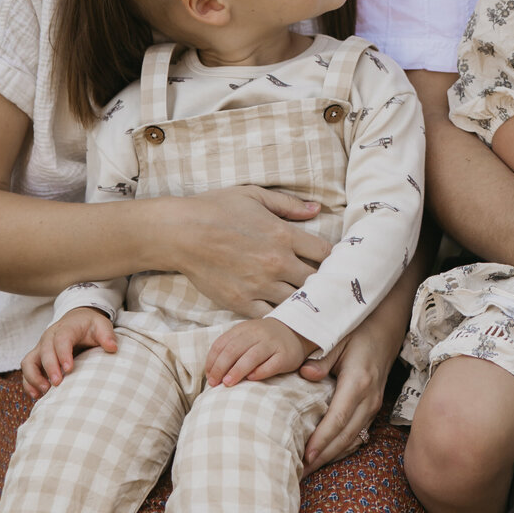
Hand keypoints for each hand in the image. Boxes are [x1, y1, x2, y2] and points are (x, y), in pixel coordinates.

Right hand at [21, 306, 116, 399]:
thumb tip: (112, 348)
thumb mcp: (101, 324)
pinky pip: (27, 370)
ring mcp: (40, 348)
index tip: (69, 369)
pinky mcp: (36, 358)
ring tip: (44, 392)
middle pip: (44, 351)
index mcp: (66, 328)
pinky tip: (37, 395)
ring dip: (33, 377)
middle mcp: (49, 337)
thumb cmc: (90, 325)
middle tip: (58, 384)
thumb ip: (107, 335)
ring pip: (28, 361)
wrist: (77, 320)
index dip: (63, 354)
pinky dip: (29, 383)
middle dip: (49, 368)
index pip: (61, 339)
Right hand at [172, 187, 333, 317]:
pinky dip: (278, 316)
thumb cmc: (216, 208)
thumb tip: (316, 208)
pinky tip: (282, 313)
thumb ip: (288, 204)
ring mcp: (259, 284)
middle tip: (324, 287)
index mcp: (284, 234)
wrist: (181, 232)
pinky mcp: (241, 302)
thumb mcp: (254, 196)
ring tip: (306, 303)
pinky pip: (271, 316)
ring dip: (302, 302)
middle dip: (322, 284)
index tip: (331, 263)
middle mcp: (277, 262)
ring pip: (297, 302)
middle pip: (316, 281)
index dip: (332, 260)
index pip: (325, 253)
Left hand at [206, 317, 314, 386]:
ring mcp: (272, 343)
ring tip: (228, 383)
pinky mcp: (285, 355)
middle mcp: (257, 334)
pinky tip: (251, 379)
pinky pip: (271, 364)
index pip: (222, 343)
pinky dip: (260, 372)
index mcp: (243, 329)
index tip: (209, 376)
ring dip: (237, 370)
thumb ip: (230, 348)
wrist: (295, 332)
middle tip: (215, 383)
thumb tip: (211, 372)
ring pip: (251, 356)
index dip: (213, 361)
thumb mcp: (245, 337)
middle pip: (234, 349)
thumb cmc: (263, 340)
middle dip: (221, 367)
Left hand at [298, 312, 399, 473]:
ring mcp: (373, 404)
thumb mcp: (337, 338)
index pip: (338, 419)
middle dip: (324, 457)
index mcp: (358, 381)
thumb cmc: (358, 331)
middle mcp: (368, 398)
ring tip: (309, 470)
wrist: (385, 327)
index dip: (322, 440)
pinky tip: (326, 456)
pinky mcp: (373, 407)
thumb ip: (321, 358)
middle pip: (346, 436)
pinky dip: (342, 448)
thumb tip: (305, 375)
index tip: (305, 456)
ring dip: (332, 456)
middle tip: (300, 473)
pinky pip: (358, 434)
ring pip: (353, 439)